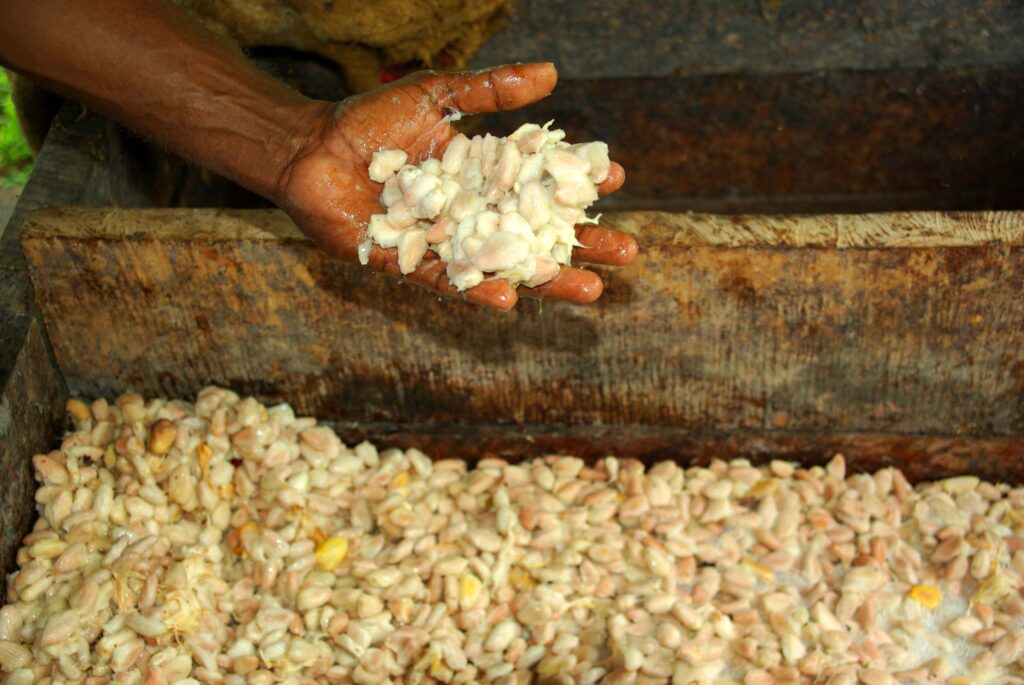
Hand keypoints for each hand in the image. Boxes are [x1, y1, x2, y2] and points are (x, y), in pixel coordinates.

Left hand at [276, 63, 636, 309]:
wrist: (312, 149)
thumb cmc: (372, 121)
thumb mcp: (438, 96)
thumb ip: (491, 90)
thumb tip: (552, 74)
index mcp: (483, 177)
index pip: (542, 184)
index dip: (577, 184)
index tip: (614, 180)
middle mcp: (472, 214)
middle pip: (536, 234)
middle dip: (581, 245)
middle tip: (627, 253)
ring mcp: (446, 243)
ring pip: (504, 265)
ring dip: (548, 279)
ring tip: (593, 290)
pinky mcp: (411, 265)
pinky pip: (450, 281)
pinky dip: (477, 289)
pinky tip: (511, 299)